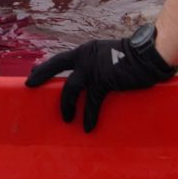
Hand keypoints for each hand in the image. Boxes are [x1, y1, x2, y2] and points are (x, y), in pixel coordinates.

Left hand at [24, 32, 176, 132]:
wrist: (147, 56)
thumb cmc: (131, 59)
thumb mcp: (106, 58)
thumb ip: (95, 66)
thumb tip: (86, 83)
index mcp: (86, 51)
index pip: (61, 59)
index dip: (46, 67)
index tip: (33, 74)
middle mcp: (86, 55)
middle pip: (57, 66)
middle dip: (41, 75)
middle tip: (30, 85)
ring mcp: (93, 67)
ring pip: (71, 88)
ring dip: (66, 105)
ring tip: (66, 119)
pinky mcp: (103, 80)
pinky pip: (92, 101)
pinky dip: (88, 115)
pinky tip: (87, 127)